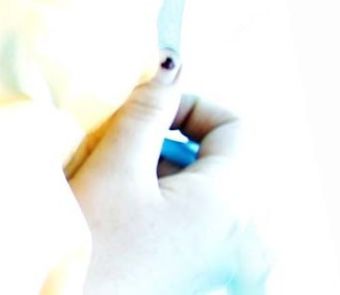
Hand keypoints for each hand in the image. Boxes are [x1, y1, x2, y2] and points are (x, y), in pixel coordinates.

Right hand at [55, 54, 268, 293]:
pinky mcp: (202, 277)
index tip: (148, 110)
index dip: (191, 105)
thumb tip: (169, 66)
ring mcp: (224, 262)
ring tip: (117, 182)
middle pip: (220, 158)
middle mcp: (243, 236)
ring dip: (164, 172)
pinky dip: (165, 203)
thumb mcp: (117, 166)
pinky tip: (125, 214)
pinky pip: (197, 221)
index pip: (236, 125)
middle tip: (124, 147)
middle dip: (171, 142)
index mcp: (232, 203)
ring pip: (205, 189)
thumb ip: (148, 110)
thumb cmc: (96, 249)